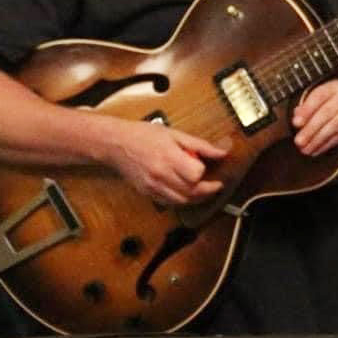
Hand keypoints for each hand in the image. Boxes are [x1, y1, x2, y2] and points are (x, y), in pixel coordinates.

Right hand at [107, 119, 229, 204]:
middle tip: (216, 185)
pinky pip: (170, 203)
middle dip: (208, 191)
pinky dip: (182, 200)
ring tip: (204, 189)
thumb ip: (199, 145)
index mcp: (168, 157)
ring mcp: (153, 187)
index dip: (205, 173)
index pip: (195, 175)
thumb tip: (221, 152)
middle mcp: (160, 175)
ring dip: (197, 198)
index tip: (213, 170)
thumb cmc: (143, 135)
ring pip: (182, 202)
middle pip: (191, 192)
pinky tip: (186, 192)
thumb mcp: (174, 134)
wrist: (116, 144)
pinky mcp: (148, 193)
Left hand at [291, 80, 337, 156]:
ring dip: (318, 140)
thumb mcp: (323, 99)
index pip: (318, 97)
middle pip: (326, 113)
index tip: (296, 123)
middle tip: (299, 141)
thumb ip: (308, 105)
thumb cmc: (335, 103)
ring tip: (306, 149)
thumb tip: (297, 115)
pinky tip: (318, 149)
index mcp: (334, 86)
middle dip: (311, 129)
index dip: (306, 110)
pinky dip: (328, 144)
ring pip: (334, 126)